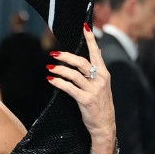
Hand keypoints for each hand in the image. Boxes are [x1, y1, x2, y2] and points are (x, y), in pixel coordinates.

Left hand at [47, 26, 116, 153]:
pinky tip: (51, 79)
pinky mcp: (85, 100)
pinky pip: (69, 88)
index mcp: (104, 73)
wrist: (104, 126)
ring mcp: (93, 90)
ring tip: (50, 67)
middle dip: (67, 56)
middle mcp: (100, 79)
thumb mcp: (102, 86)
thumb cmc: (100, 106)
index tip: (84, 27)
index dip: (90, 39)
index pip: (96, 53)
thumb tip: (94, 54)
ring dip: (60, 69)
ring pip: (74, 74)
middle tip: (54, 53)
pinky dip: (59, 82)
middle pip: (82, 62)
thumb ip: (96, 70)